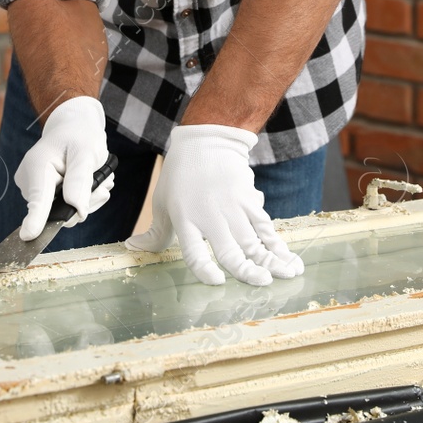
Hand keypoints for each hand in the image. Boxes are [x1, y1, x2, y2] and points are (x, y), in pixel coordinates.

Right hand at [15, 95, 112, 239]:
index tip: (29, 236)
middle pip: (57, 210)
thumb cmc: (80, 135)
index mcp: (38, 165)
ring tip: (99, 178)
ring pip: (64, 212)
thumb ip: (80, 179)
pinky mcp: (42, 197)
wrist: (73, 128)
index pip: (39, 197)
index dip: (35, 219)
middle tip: (104, 183)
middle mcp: (30, 181)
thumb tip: (76, 210)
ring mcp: (34, 190)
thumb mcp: (86, 151)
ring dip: (87, 200)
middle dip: (85, 201)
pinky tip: (90, 184)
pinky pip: (65, 209)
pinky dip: (82, 200)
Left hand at [125, 124, 303, 285]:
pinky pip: (266, 226)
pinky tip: (289, 258)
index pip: (193, 251)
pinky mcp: (250, 199)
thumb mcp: (162, 203)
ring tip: (289, 274)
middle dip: (247, 269)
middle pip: (230, 249)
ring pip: (254, 240)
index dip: (205, 268)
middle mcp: (209, 216)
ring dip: (272, 259)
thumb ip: (154, 234)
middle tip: (262, 282)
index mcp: (184, 219)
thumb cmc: (180, 176)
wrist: (205, 140)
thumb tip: (133, 249)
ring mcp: (232, 207)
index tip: (217, 281)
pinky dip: (278, 243)